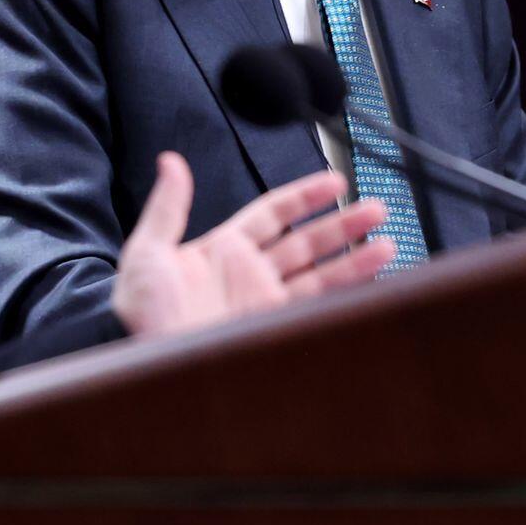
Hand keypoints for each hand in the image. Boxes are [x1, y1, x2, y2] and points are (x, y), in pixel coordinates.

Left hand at [111, 152, 394, 338]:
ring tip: (386, 245)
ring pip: (319, 275)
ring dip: (352, 260)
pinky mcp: (271, 331)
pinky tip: (366, 289)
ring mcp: (263, 304)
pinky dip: (342, 300)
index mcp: (223, 249)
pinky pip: (314, 311)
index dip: (305, 197)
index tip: (335, 182)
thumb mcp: (147, 252)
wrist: (143, 361)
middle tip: (376, 210)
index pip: (274, 213)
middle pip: (306, 242)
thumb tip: (170, 162)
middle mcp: (249, 274)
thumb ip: (167, 208)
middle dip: (342, 225)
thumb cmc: (139, 310)